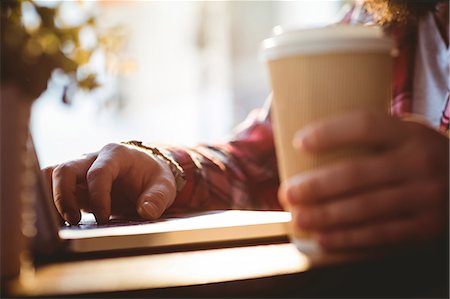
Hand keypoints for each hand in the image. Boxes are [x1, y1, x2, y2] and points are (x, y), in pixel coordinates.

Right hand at [42, 143, 176, 224]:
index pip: (98, 173)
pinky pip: (51, 187)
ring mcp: (80, 170)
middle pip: (65, 170)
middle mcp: (92, 158)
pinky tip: (57, 221)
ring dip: (51, 198)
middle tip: (74, 221)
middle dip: (64, 197)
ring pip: (51, 175)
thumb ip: (157, 198)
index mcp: (116, 154)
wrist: (147, 171)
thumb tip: (146, 212)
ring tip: (61, 222)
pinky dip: (50, 202)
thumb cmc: (154, 177)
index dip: (98, 197)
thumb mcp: (165, 186)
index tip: (103, 218)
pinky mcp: (74, 184)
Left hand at [279, 110, 448, 250]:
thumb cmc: (420, 155)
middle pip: (357, 174)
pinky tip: (324, 239)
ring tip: (299, 218)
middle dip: (316, 186)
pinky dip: (349, 239)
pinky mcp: (426, 227)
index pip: (365, 125)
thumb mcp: (406, 136)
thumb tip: (306, 145)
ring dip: (326, 216)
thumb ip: (371, 138)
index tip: (299, 142)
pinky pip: (381, 236)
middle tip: (288, 193)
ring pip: (365, 209)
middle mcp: (420, 163)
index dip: (330, 133)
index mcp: (411, 134)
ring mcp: (426, 198)